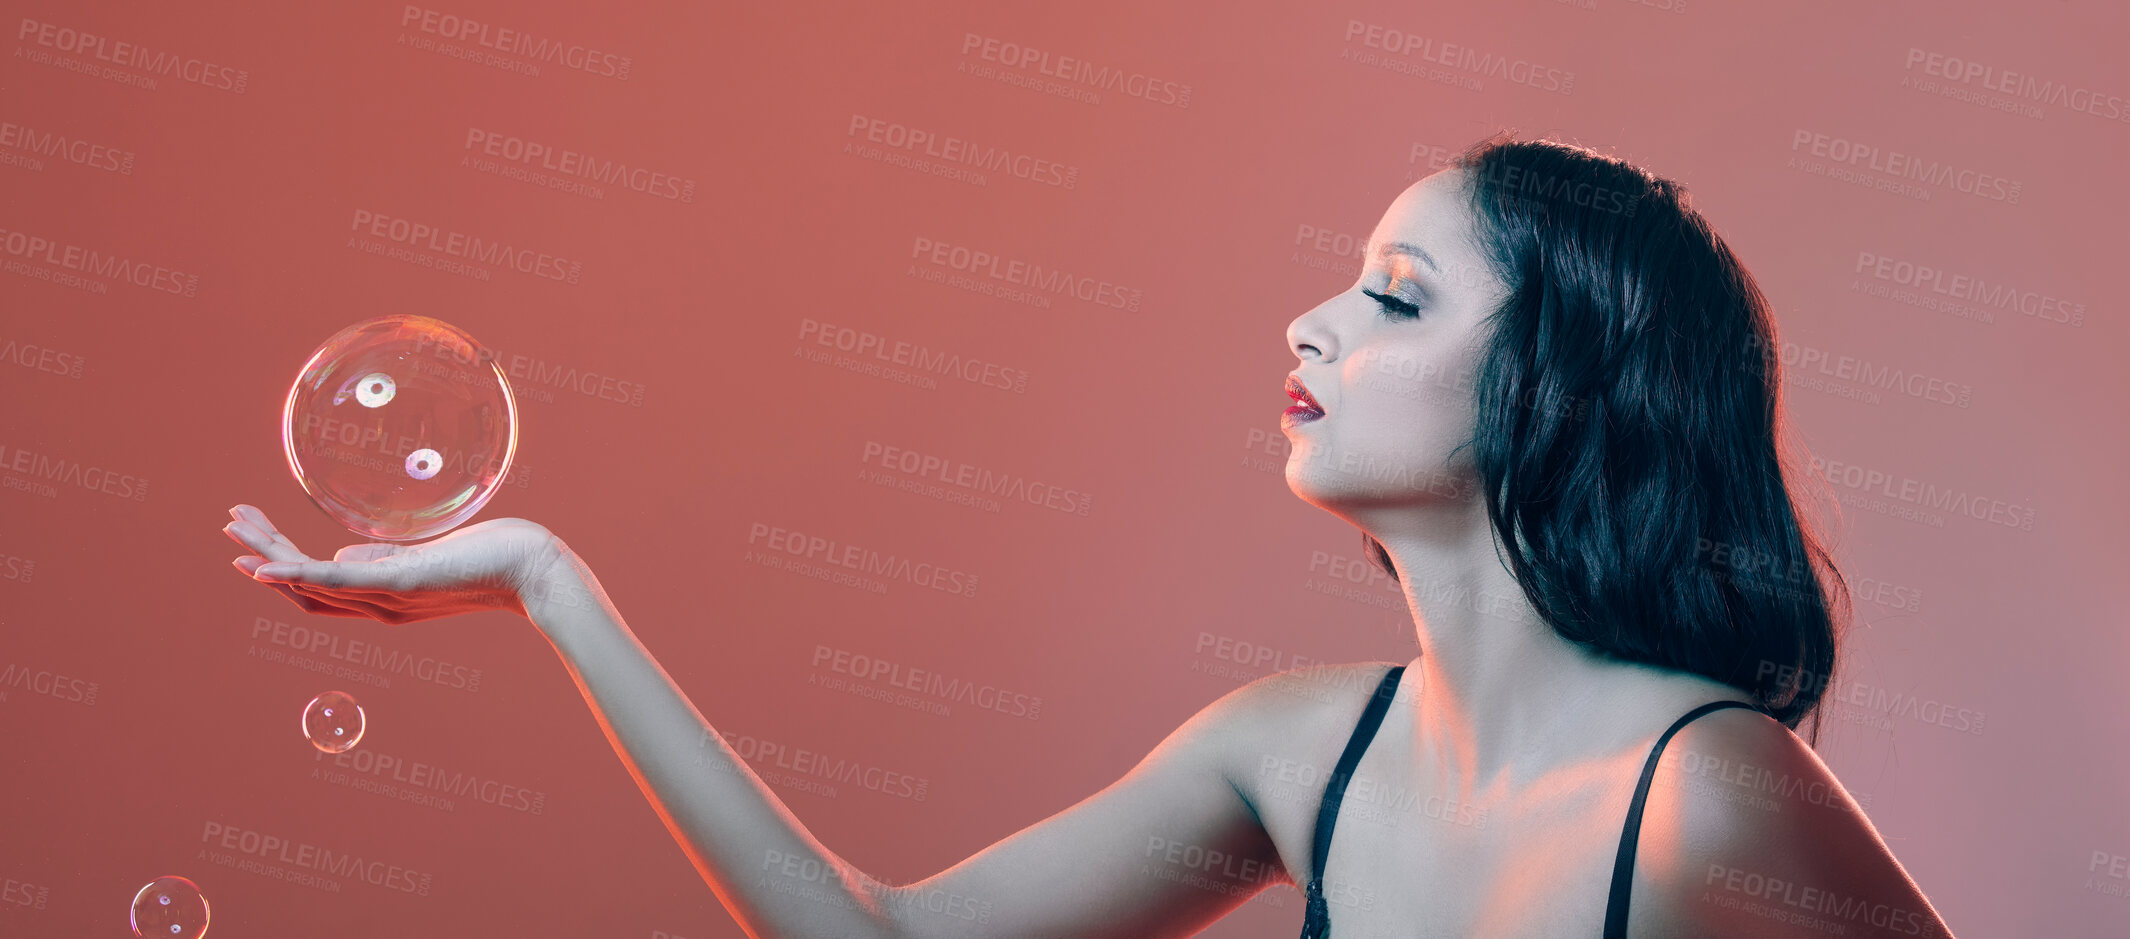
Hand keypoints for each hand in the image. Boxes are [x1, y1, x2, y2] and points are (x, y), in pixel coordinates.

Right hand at [221, 504, 562, 622]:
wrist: (532, 568)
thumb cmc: (489, 555)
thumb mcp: (428, 555)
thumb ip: (386, 559)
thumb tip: (342, 557)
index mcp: (382, 598)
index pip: (317, 591)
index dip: (278, 573)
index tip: (249, 545)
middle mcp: (378, 606)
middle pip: (303, 590)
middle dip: (262, 557)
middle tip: (229, 525)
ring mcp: (387, 597)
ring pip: (312, 584)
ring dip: (268, 560)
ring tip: (236, 533)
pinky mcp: (402, 583)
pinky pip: (340, 583)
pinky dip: (299, 576)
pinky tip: (267, 567)